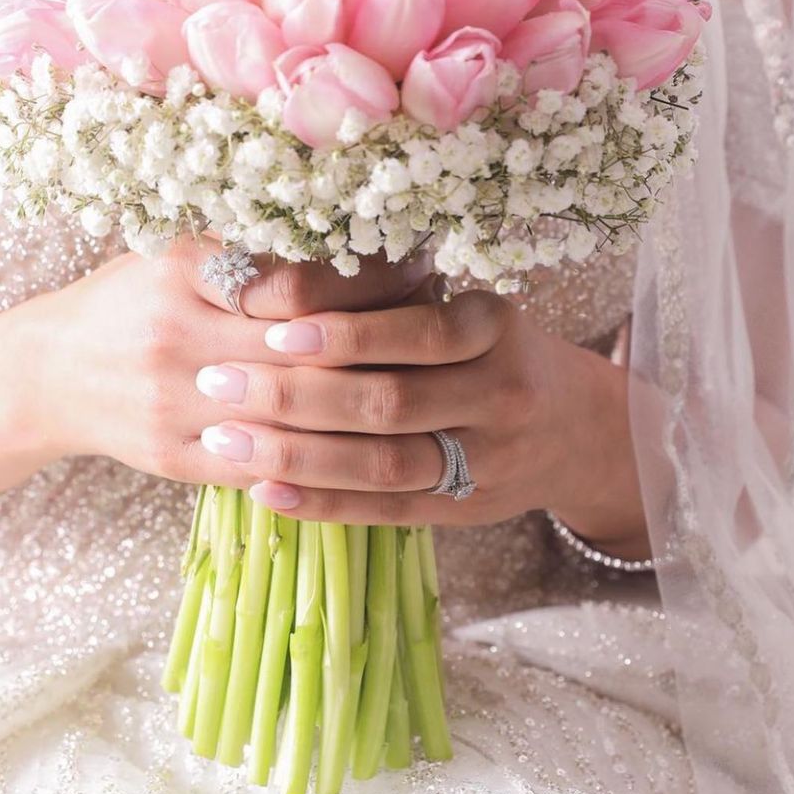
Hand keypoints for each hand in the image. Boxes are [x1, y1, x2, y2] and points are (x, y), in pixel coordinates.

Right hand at [0, 237, 431, 496]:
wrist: (52, 373)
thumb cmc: (133, 300)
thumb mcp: (182, 254)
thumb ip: (259, 249)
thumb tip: (363, 234)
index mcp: (185, 274)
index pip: (297, 283)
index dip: (367, 284)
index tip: (423, 273)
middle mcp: (178, 336)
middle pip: (305, 351)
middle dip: (381, 347)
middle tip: (446, 340)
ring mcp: (175, 404)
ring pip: (293, 415)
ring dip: (364, 408)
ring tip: (424, 392)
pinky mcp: (176, 458)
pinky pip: (266, 464)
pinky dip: (323, 459)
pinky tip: (371, 448)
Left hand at [192, 291, 649, 556]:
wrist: (576, 429)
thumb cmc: (496, 352)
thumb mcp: (470, 309)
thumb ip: (398, 300)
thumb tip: (282, 282)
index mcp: (496, 329)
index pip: (420, 331)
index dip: (346, 333)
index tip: (272, 328)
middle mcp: (499, 395)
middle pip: (391, 402)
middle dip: (296, 394)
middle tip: (217, 382)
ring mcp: (487, 460)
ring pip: (383, 463)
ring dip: (296, 453)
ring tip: (224, 437)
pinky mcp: (466, 510)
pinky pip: (387, 511)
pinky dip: (323, 502)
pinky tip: (266, 490)